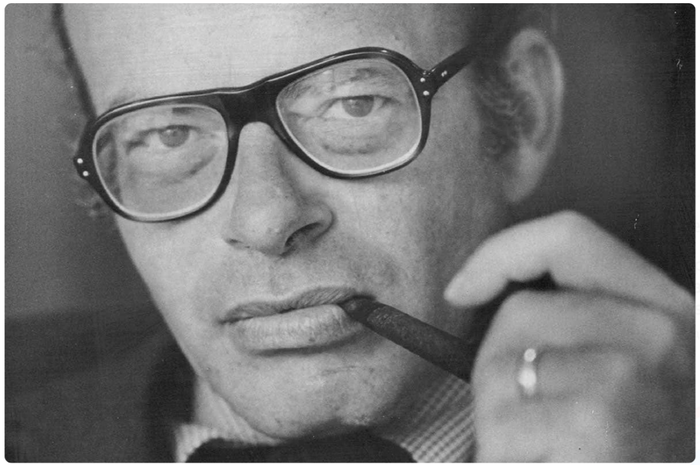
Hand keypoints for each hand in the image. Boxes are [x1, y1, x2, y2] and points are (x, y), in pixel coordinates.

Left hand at [445, 211, 693, 461]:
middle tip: (525, 419)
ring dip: (497, 419)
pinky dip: (502, 455)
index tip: (459, 290)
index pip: (569, 237)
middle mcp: (661, 334)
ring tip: (540, 449)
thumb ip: (578, 322)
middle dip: (496, 366)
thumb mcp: (625, 373)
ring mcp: (632, 374)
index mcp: (665, 308)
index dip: (500, 254)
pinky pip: (502, 423)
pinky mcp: (600, 421)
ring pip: (501, 366)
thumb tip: (473, 290)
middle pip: (521, 310)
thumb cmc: (628, 449)